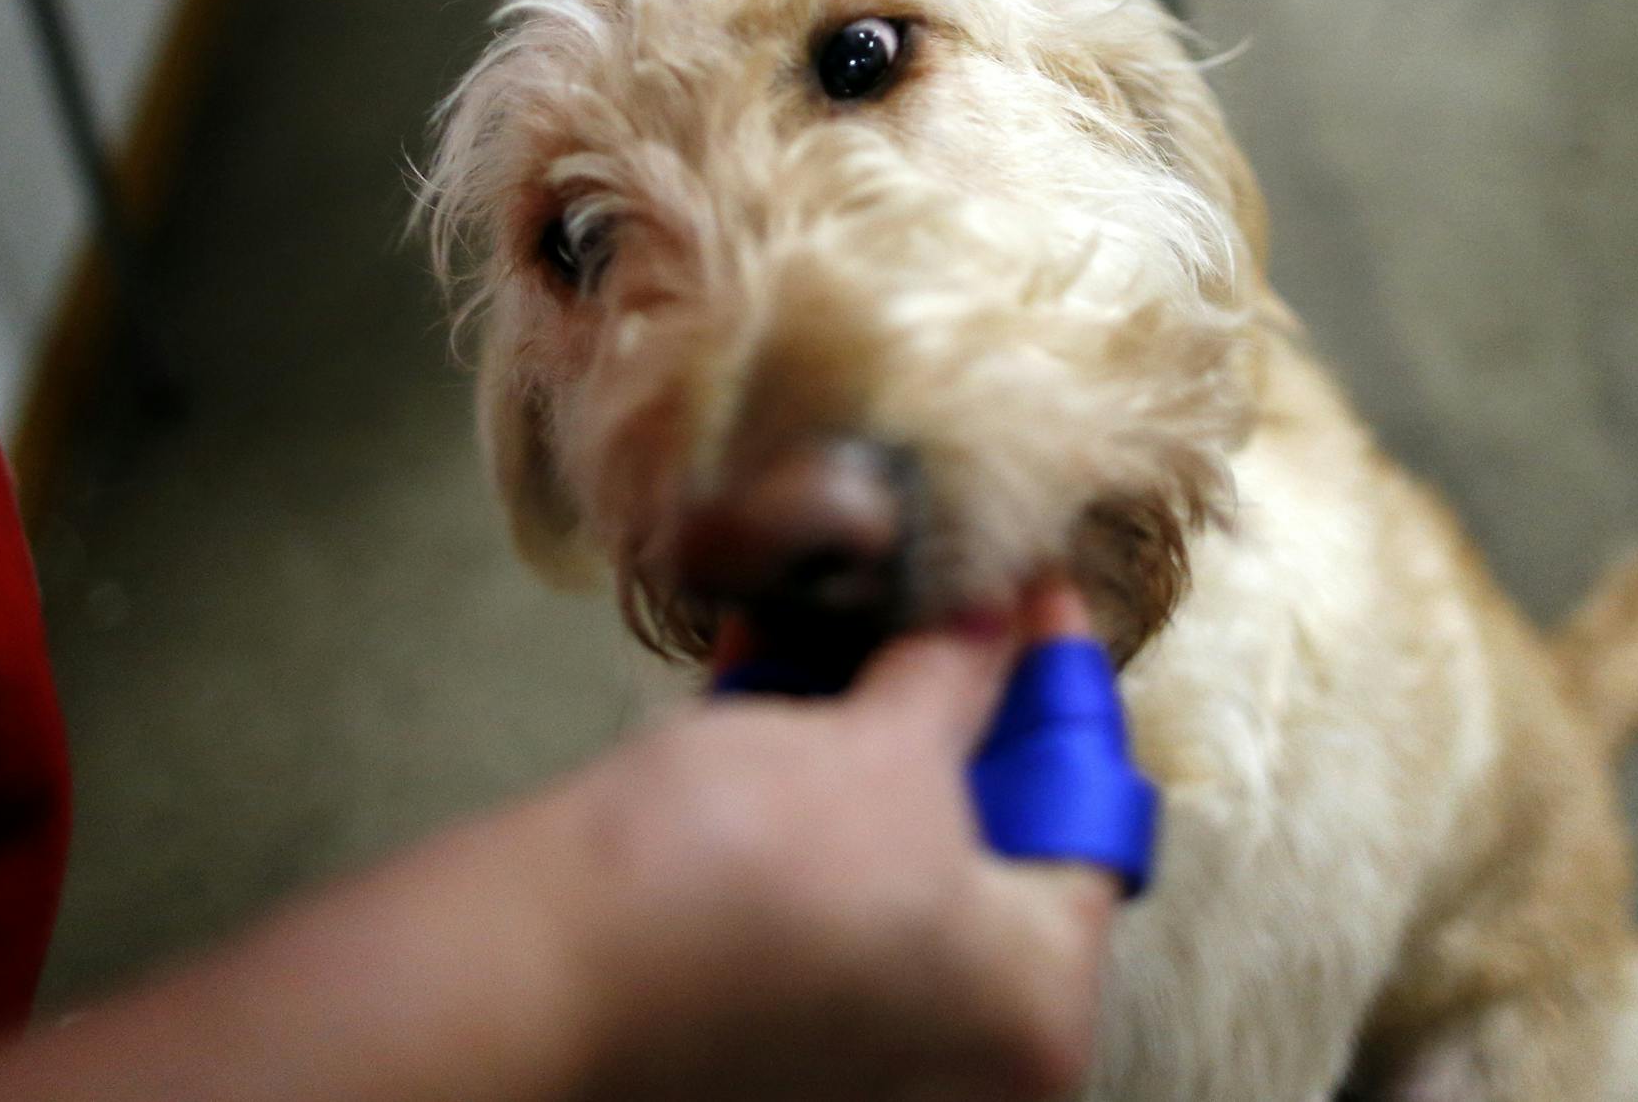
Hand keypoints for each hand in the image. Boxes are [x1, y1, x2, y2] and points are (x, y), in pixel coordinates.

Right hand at [0, 586, 1115, 1101]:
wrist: (547, 959)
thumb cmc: (741, 877)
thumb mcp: (884, 751)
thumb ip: (960, 677)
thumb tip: (994, 617)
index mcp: (1032, 1006)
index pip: (1090, 816)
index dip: (1059, 679)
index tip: (1027, 589)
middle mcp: (957, 1048)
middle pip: (988, 835)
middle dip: (954, 704)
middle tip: (941, 601)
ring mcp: (855, 1037)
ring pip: (891, 848)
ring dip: (869, 728)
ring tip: (846, 620)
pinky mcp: (762, 1008)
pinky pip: (815, 875)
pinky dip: (803, 784)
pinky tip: (769, 680)